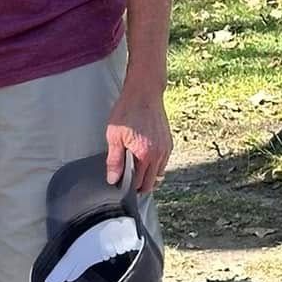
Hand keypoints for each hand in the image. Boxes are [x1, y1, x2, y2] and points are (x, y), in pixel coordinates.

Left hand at [106, 81, 172, 196]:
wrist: (144, 93)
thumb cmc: (128, 111)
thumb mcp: (114, 136)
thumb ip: (114, 160)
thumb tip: (113, 179)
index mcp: (145, 155)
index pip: (141, 183)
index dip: (131, 188)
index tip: (122, 186)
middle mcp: (159, 154)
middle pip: (152, 182)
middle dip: (141, 185)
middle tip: (128, 182)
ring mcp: (166, 148)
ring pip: (160, 173)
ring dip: (149, 176)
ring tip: (136, 171)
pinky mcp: (168, 142)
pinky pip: (164, 162)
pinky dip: (155, 166)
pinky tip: (144, 160)